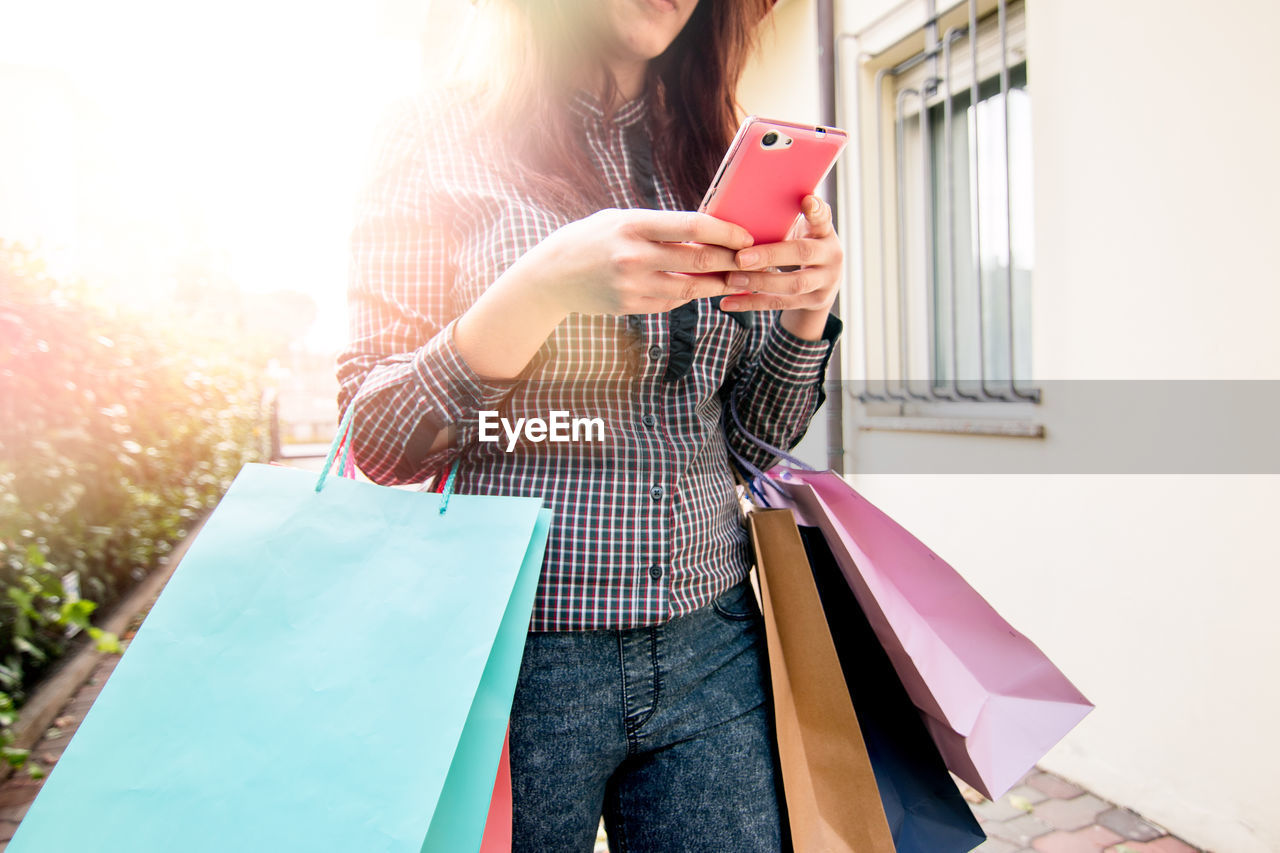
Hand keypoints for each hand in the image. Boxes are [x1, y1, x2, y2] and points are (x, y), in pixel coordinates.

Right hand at [516, 208, 754, 317]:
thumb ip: (658, 224)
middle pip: (699, 259)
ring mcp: (632, 285)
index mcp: (634, 225)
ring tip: (734, 277)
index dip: (727, 232)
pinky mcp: (631, 306)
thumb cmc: (590, 239)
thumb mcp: (620, 219)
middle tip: (751, 260)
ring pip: (691, 288)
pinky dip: (689, 295)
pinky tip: (700, 288)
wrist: (550, 275)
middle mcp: (634, 256)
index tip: (747, 236)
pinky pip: (671, 302)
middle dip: (731, 260)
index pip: (693, 226)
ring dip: (717, 284)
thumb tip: (705, 228)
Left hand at [718, 195, 842, 340]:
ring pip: (792, 285)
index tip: (806, 201)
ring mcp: (825, 282)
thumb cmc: (802, 245)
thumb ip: (786, 219)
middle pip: (802, 254)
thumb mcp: (802, 230)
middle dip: (770, 255)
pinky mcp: (813, 302)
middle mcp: (831, 256)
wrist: (824, 282)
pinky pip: (779, 304)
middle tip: (740, 258)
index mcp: (825, 232)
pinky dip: (751, 303)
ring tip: (731, 279)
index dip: (816, 210)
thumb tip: (749, 200)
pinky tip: (728, 302)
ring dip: (759, 282)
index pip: (823, 218)